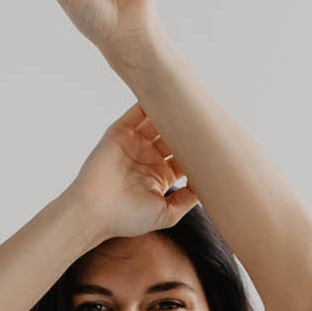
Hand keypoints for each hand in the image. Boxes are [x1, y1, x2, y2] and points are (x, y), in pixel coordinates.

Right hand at [68, 105, 199, 239]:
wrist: (94, 211)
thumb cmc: (127, 218)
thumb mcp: (166, 214)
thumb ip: (188, 200)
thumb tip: (210, 185)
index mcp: (160, 175)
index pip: (185, 156)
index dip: (199, 149)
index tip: (217, 141)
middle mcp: (148, 157)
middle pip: (175, 135)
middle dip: (189, 127)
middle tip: (208, 116)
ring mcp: (134, 143)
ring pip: (159, 121)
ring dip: (173, 111)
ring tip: (191, 100)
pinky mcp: (120, 131)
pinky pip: (138, 111)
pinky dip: (150, 101)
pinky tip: (168, 92)